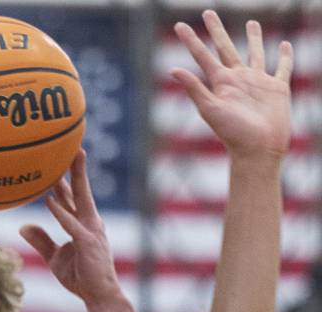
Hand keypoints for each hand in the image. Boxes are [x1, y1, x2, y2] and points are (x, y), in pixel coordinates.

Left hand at [18, 151, 120, 306]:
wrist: (98, 296)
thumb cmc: (79, 277)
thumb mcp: (55, 257)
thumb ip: (41, 240)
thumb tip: (24, 226)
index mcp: (83, 224)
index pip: (72, 196)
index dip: (64, 178)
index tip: (56, 159)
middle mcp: (89, 222)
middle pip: (80, 189)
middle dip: (75, 167)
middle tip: (70, 144)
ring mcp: (90, 231)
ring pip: (81, 199)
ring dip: (73, 178)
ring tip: (67, 158)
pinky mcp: (88, 243)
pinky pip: (71, 225)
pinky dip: (60, 212)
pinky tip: (49, 200)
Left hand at [173, 10, 292, 158]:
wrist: (258, 151)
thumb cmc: (233, 134)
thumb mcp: (210, 110)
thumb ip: (194, 89)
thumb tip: (172, 69)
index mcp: (221, 83)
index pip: (202, 56)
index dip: (191, 40)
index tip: (179, 26)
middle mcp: (238, 79)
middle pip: (225, 47)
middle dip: (216, 30)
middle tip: (208, 12)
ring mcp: (258, 82)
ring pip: (255, 53)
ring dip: (254, 38)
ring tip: (252, 22)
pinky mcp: (277, 88)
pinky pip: (283, 67)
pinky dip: (285, 56)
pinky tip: (285, 45)